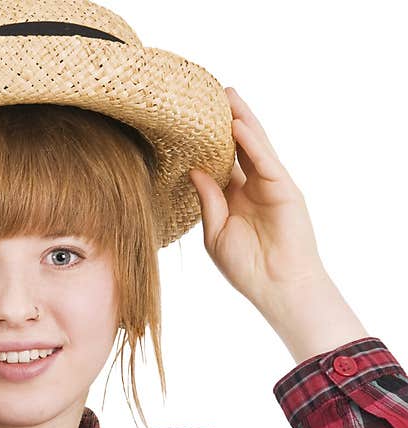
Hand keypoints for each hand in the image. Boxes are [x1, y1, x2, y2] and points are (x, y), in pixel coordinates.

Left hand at [188, 87, 328, 316]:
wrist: (275, 287)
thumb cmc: (245, 266)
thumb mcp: (215, 232)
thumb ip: (207, 200)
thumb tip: (194, 170)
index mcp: (235, 196)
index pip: (221, 160)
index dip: (208, 141)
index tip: (190, 119)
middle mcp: (253, 185)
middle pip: (239, 145)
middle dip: (226, 119)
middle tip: (210, 93)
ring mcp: (271, 185)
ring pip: (255, 145)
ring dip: (242, 119)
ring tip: (227, 95)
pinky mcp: (285, 189)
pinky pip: (266, 160)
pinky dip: (253, 142)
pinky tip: (238, 125)